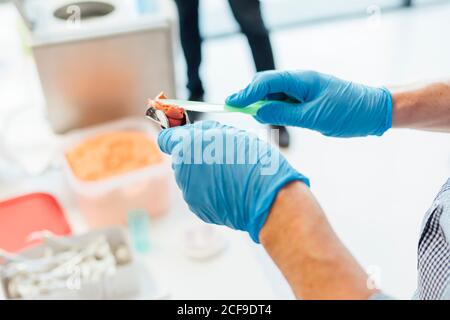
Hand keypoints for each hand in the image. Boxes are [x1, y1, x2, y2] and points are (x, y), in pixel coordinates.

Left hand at [158, 121, 308, 242]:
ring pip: (191, 178)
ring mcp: (189, 192)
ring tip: (229, 176)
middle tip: (221, 158)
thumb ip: (204, 131)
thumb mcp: (229, 132)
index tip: (186, 137)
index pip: (166, 139)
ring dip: (204, 175)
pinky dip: (210, 192)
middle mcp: (182, 170)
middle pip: (182, 159)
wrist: (266, 196)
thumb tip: (190, 132)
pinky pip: (200, 194)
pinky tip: (229, 190)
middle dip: (196, 156)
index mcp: (187, 146)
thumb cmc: (253, 160)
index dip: (175, 137)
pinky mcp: (198, 209)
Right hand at [226, 70, 392, 136]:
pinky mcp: (307, 99)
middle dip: (250, 97)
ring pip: (274, 94)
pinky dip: (274, 109)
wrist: (373, 112)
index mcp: (301, 80)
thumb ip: (284, 114)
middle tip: (236, 110)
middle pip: (266, 85)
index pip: (266, 82)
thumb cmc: (348, 112)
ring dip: (262, 104)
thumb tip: (258, 111)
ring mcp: (303, 90)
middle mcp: (299, 81)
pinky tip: (270, 117)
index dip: (246, 93)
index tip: (230, 103)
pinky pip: (284, 101)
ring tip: (255, 117)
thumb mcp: (313, 117)